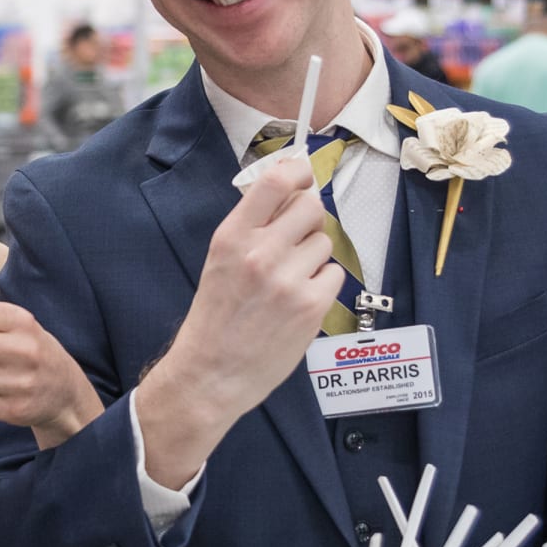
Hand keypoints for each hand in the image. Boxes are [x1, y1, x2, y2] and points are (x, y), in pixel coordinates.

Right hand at [165, 158, 340, 418]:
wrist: (211, 373)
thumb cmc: (215, 317)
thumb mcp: (220, 261)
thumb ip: (252, 227)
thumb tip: (292, 195)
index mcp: (232, 237)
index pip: (275, 181)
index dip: (297, 173)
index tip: (301, 179)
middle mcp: (260, 252)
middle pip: (311, 207)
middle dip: (309, 221)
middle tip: (297, 241)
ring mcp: (289, 280)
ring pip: (325, 242)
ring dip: (314, 257)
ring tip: (290, 281)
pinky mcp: (311, 306)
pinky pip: (334, 274)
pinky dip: (322, 284)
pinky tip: (299, 301)